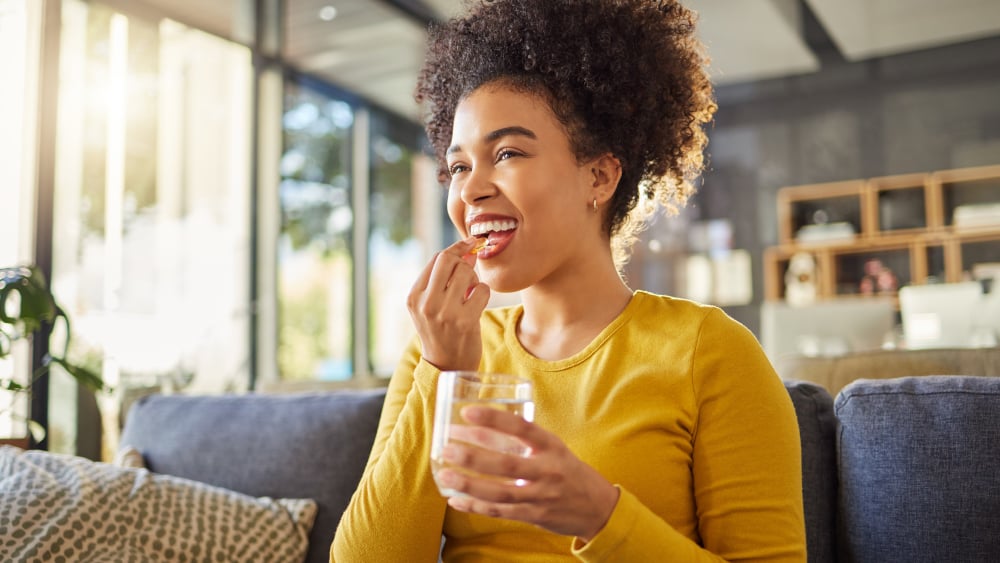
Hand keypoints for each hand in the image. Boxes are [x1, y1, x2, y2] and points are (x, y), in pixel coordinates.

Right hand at [407, 237, 490, 370]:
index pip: (436, 258)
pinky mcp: (465, 321)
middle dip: (464, 261)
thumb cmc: (442, 330)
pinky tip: (477, 305)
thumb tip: (469, 249)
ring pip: (466, 272)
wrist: (447, 366)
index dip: (456, 249)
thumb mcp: (432, 304)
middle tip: (468, 274)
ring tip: (470, 293)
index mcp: (414, 296)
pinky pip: (482, 289)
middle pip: (449, 260)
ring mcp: (445, 312)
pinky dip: (483, 293)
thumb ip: (445, 278)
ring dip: (474, 279)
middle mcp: (426, 303)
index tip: (470, 244)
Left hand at [436, 406, 619, 540]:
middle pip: (507, 464)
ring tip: (445, 475)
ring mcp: (541, 496)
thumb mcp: (554, 449)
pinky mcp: (535, 516)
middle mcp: (548, 470)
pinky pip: (501, 512)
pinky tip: (456, 500)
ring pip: (500, 492)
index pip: (522, 428)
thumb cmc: (567, 471)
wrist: (597, 507)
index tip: (467, 412)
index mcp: (552, 446)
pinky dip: (476, 506)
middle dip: (474, 456)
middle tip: (447, 447)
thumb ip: (526, 440)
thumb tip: (484, 425)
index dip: (494, 420)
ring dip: (469, 484)